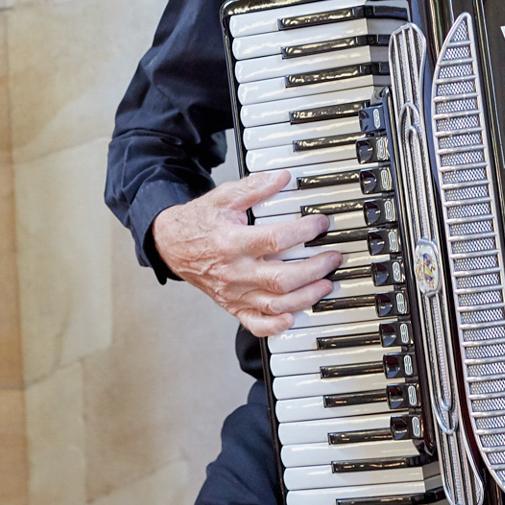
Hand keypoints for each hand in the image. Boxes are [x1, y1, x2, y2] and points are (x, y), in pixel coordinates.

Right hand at [152, 170, 335, 336]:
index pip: (275, 240)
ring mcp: (233, 293)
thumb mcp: (223, 197)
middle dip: (314, 269)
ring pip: (275, 304)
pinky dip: (276, 325)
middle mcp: (233, 272)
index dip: (303, 232)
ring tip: (325, 284)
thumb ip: (254, 187)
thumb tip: (282, 178)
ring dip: (305, 297)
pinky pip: (255, 324)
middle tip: (332, 258)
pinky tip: (293, 316)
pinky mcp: (232, 306)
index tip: (320, 224)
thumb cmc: (199, 222)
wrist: (171, 245)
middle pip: (281, 279)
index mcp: (232, 243)